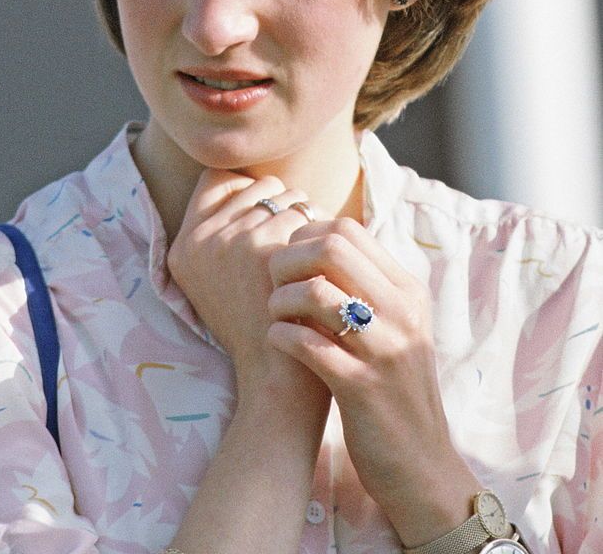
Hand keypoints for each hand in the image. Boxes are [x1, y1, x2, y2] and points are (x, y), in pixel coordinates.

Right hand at [167, 169, 330, 406]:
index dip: (248, 192)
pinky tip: (318, 265)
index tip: (266, 222)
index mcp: (182, 247)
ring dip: (304, 217)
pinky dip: (319, 233)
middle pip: (255, 184)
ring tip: (305, 259)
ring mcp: (228, 240)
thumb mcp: (220, 281)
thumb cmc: (261, 328)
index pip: (217, 179)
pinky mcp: (263, 246)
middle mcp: (199, 239)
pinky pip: (304, 212)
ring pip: (284, 195)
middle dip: (281, 205)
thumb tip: (260, 185)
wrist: (276, 380)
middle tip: (291, 247)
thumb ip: (225, 233)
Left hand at [266, 217, 479, 543]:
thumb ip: (365, 287)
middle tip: (274, 285)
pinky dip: (282, 336)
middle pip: (331, 248)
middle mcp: (402, 312)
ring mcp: (385, 349)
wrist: (421, 464)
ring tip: (275, 315)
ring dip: (281, 299)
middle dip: (288, 260)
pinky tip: (278, 342)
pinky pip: (307, 344)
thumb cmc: (393, 388)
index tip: (289, 263)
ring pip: (316, 291)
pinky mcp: (362, 388)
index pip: (348, 230)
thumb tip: (314, 244)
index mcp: (408, 290)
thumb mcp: (395, 328)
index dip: (305, 237)